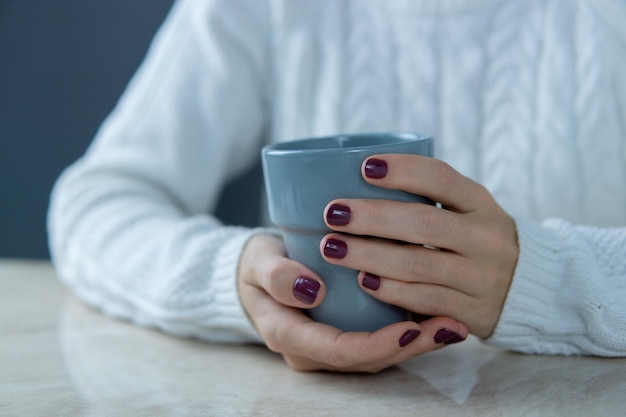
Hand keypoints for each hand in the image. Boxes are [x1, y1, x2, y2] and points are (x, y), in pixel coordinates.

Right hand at [238, 234, 468, 371]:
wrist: (260, 271)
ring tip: (454, 324)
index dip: (376, 344)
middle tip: (449, 325)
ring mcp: (333, 346)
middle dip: (410, 346)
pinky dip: (411, 329)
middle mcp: (315, 351)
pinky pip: (381, 338)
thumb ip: (276, 276)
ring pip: (380, 353)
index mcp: (291, 337)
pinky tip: (440, 314)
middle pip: (368, 358)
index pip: (339, 351)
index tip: (410, 329)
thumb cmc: (258, 266)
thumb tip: (311, 290)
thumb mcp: (258, 264)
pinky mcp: (348, 333)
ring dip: (418, 341)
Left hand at [321, 155, 518, 337]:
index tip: (365, 167)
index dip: (404, 170)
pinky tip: (363, 282)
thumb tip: (357, 177)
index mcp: (480, 203)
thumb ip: (428, 198)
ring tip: (332, 248)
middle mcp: (485, 237)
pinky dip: (392, 291)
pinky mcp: (473, 311)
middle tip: (333, 212)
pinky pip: (427, 299)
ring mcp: (482, 276)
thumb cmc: (473, 239)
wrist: (526, 288)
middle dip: (373, 217)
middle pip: (425, 222)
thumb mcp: (466, 211)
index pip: (442, 178)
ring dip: (371, 255)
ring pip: (420, 263)